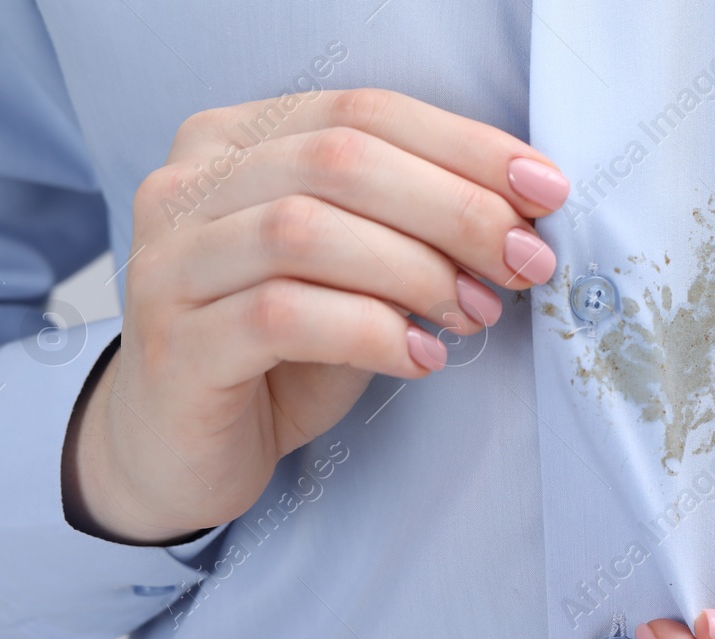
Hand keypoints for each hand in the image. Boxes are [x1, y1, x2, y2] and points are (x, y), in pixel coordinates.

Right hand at [63, 89, 570, 543]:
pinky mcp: (174, 345)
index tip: (544, 191)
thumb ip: (409, 232)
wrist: (180, 451)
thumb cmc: (277, 357)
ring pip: (306, 231)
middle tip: (524, 261)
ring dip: (416, 271)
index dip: (465, 146)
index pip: (364, 111)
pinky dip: (370, 331)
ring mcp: (170, 263)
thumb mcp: (352, 274)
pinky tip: (420, 357)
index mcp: (234, 141)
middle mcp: (188, 187)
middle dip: (455, 209)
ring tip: (475, 315)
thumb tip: (520, 218)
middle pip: (341, 160)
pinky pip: (280, 316)